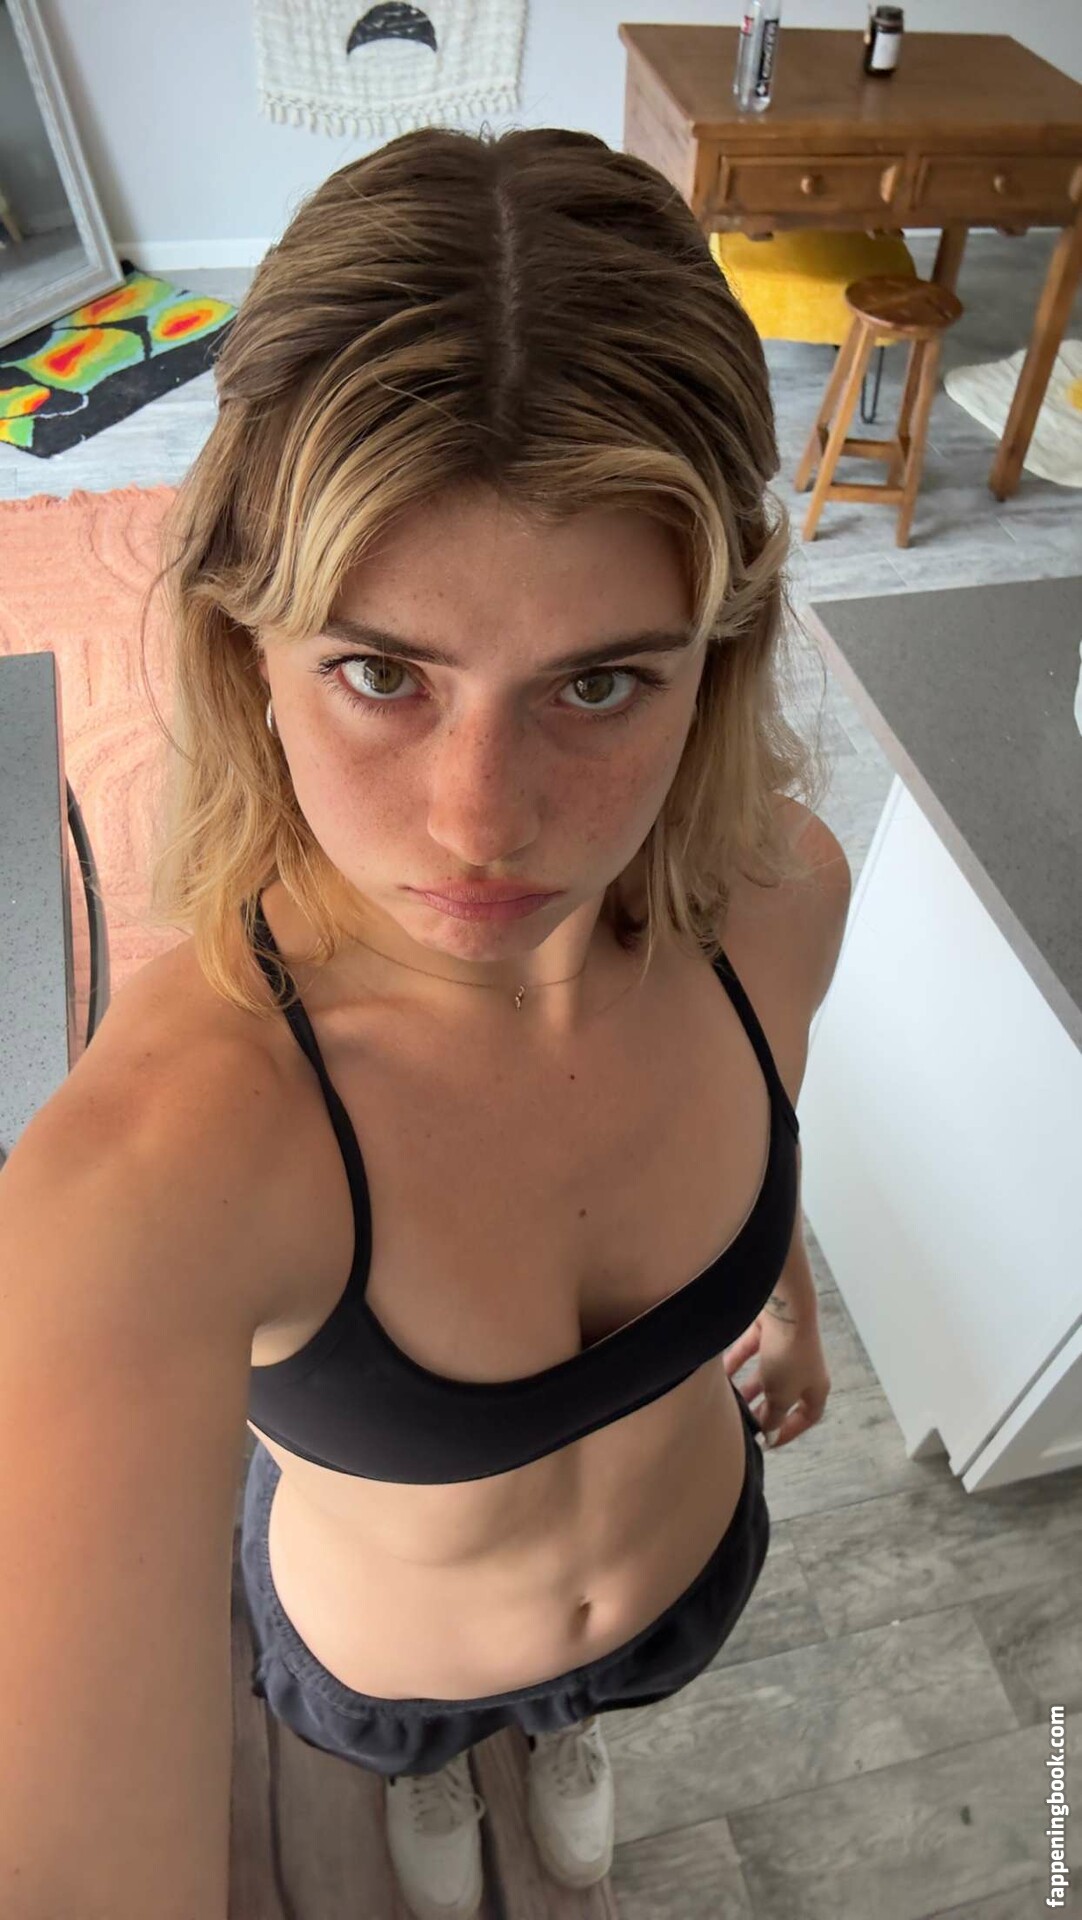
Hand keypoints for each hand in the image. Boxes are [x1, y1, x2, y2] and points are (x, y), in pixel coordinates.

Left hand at [724, 1309, 830, 1449]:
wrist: (786, 1309)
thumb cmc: (789, 1358)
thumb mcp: (781, 1395)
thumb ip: (774, 1416)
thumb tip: (770, 1432)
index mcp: (816, 1387)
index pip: (808, 1416)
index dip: (790, 1431)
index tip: (770, 1442)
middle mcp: (805, 1368)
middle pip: (785, 1395)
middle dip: (765, 1409)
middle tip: (746, 1423)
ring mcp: (788, 1347)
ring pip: (768, 1373)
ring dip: (750, 1387)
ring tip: (731, 1402)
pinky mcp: (771, 1329)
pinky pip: (754, 1351)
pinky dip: (739, 1361)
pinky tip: (721, 1373)